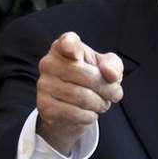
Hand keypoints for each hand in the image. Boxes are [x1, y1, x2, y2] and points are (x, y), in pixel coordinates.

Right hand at [36, 31, 122, 154]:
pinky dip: (89, 116)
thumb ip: (113, 65)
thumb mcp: (107, 68)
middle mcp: (49, 63)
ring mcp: (44, 85)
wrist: (73, 110)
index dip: (71, 46)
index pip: (67, 42)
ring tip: (101, 104)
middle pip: (89, 76)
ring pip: (83, 97)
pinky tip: (90, 113)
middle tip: (113, 94)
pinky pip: (74, 113)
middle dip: (108, 89)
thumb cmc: (92, 81)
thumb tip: (110, 74)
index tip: (75, 53)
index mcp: (63, 47)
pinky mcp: (44, 106)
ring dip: (100, 104)